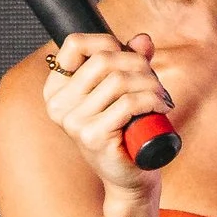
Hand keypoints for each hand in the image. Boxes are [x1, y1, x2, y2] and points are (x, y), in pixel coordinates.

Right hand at [42, 31, 173, 194]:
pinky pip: (128, 103)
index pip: (74, 44)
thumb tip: (143, 40)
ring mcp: (73, 122)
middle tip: (154, 81)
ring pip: (119, 80)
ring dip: (149, 84)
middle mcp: (58, 105)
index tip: (128, 57)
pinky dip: (151, 100)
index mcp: (57, 89)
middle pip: (103, 59)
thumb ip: (130, 62)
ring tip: (159, 96)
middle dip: (138, 64)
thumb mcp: (124, 90)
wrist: (129, 176)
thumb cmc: (125, 131)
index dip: (106, 42)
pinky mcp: (93, 136)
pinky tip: (159, 107)